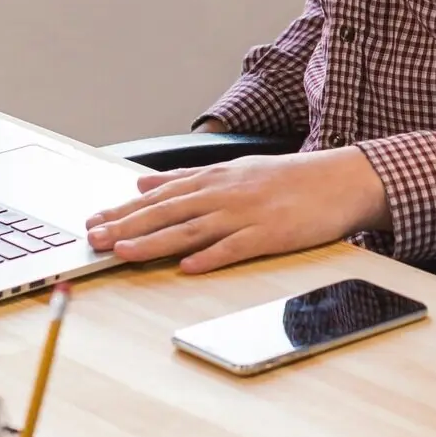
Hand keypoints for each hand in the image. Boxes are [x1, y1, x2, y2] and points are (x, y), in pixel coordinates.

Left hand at [86, 148, 391, 274]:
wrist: (341, 179)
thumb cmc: (290, 179)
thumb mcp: (234, 170)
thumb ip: (187, 177)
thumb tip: (143, 181)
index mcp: (215, 179)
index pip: (159, 195)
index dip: (124, 209)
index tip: (94, 221)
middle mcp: (225, 193)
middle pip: (167, 211)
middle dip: (127, 226)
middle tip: (95, 239)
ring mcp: (247, 214)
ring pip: (192, 229)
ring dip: (155, 241)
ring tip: (124, 252)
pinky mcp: (271, 234)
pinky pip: (236, 247)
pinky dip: (211, 257)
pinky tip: (188, 266)